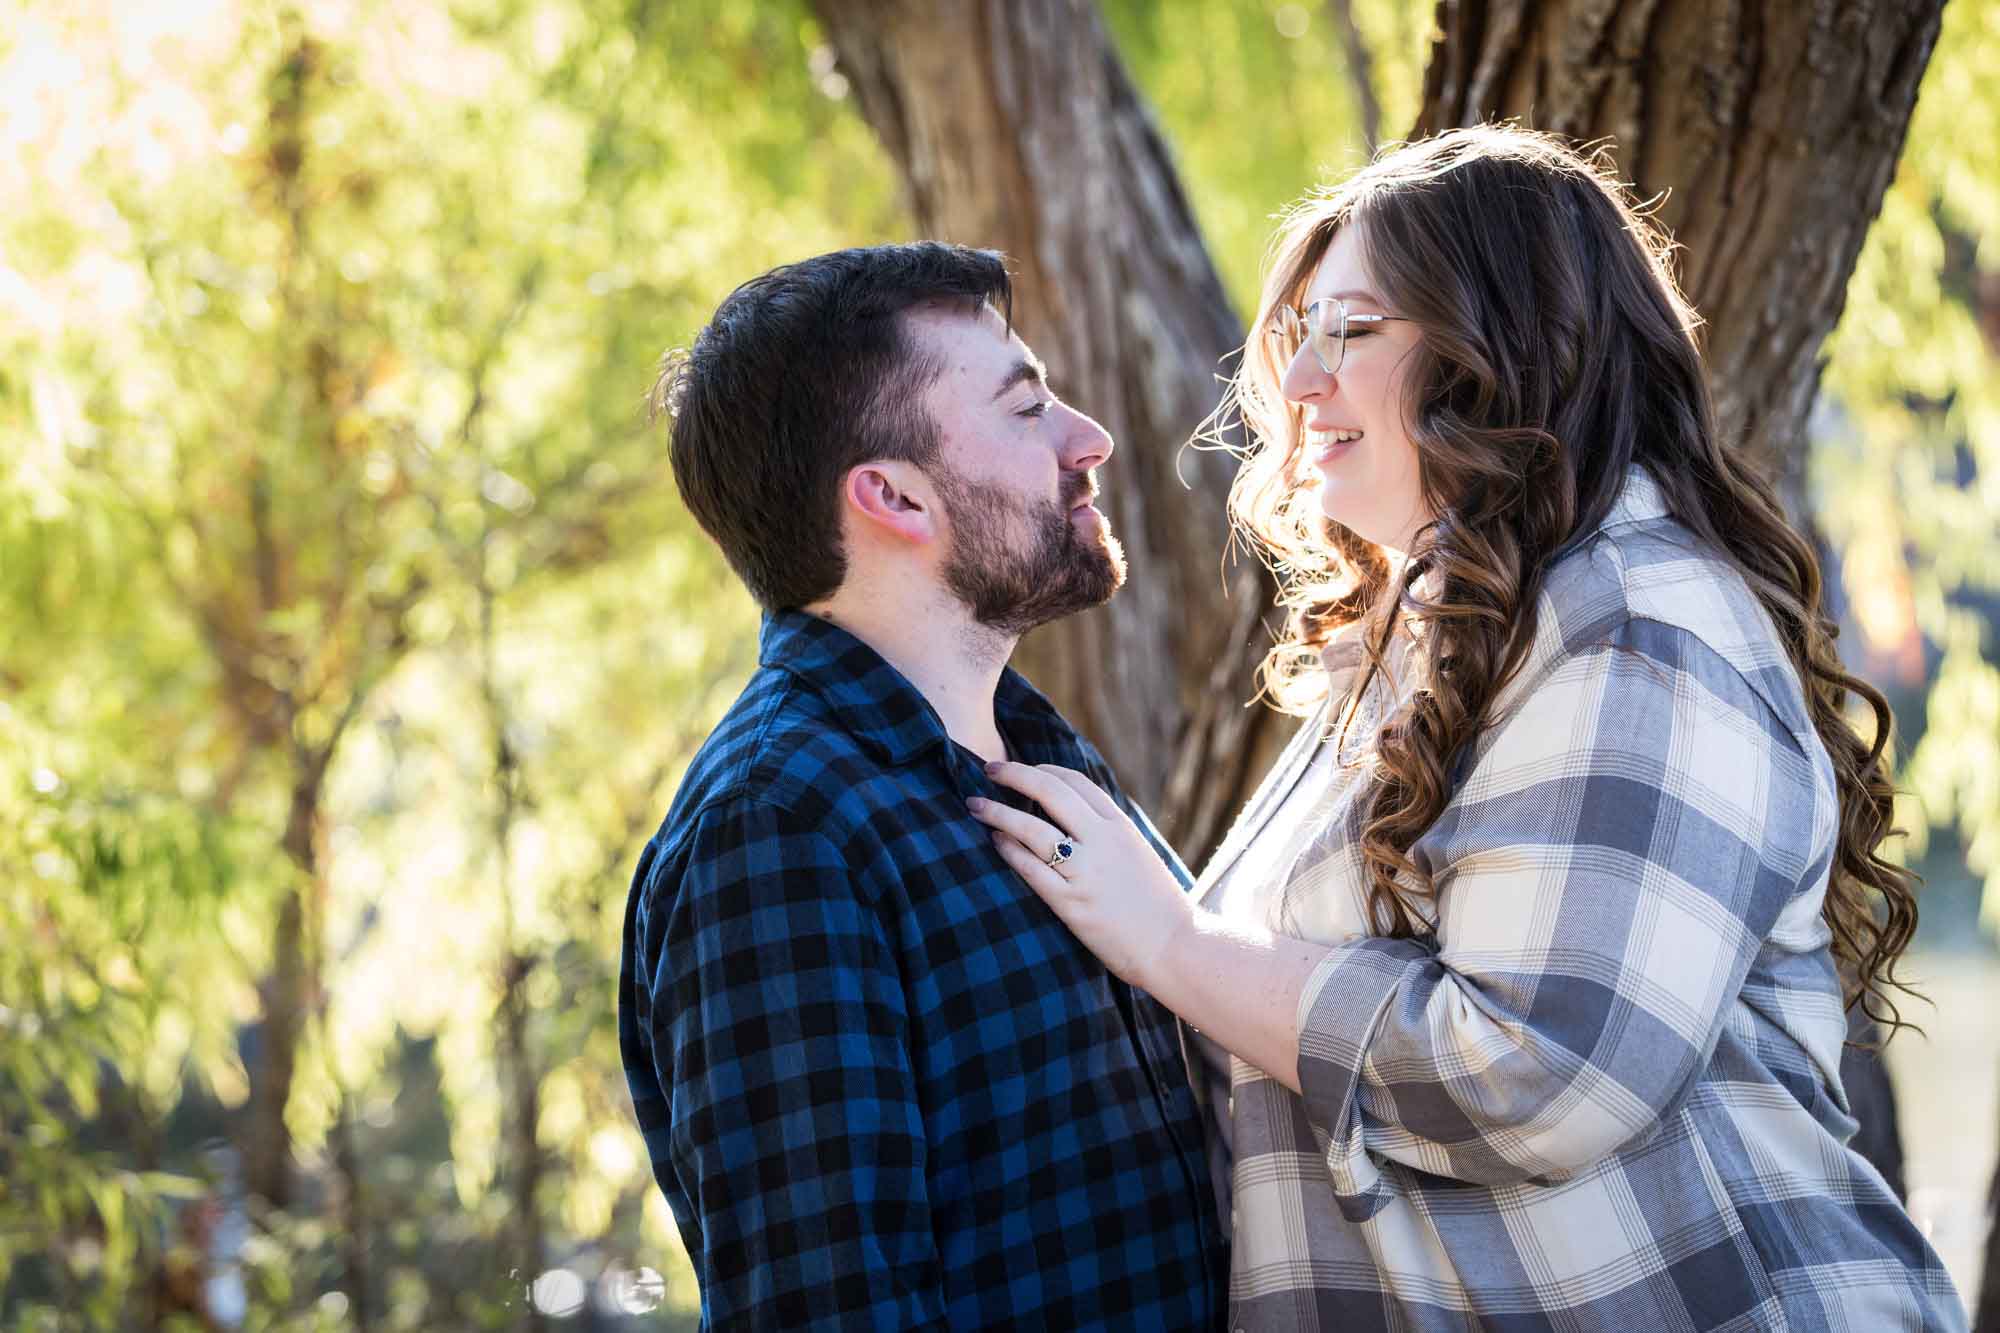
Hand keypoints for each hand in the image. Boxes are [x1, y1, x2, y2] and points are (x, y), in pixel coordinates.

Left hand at [967, 762, 1194, 991]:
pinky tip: (995, 842)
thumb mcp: (1139, 855)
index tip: (1025, 769)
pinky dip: (1009, 851)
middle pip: (1050, 792)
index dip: (1044, 770)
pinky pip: (1031, 869)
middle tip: (989, 769)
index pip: (1076, 782)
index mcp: (1121, 827)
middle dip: (1014, 775)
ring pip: (1031, 828)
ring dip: (998, 812)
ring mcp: (1086, 872)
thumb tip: (1078, 818)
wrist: (1175, 947)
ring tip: (976, 805)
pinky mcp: (1072, 903)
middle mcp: (1103, 841)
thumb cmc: (1157, 906)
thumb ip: (1110, 835)